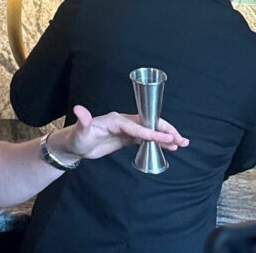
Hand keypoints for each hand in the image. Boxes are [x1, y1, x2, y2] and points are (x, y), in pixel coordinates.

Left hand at [51, 105, 188, 163]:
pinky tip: (169, 146)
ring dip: (165, 135)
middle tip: (181, 139)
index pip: (137, 127)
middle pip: (147, 124)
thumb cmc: (76, 139)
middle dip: (164, 131)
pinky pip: (145, 138)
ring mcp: (125, 129)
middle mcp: (122, 121)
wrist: (74, 146)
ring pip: (149, 130)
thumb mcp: (79, 132)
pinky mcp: (125, 137)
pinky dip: (157, 141)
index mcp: (114, 119)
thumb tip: (80, 109)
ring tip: (181, 143)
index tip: (167, 138)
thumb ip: (83, 122)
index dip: (152, 133)